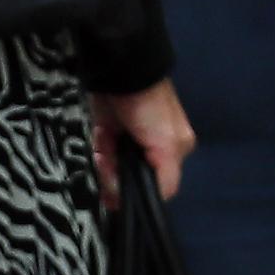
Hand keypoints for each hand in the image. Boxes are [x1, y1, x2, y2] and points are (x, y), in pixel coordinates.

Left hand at [87, 80, 192, 207]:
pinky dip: (100, 149)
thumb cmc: (149, 108)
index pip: (157, 187)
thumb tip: (156, 202)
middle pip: (132, 179)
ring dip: (106, 163)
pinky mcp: (111, 131)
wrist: (122, 72)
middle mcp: (153, 149)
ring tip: (104, 150)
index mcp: (174, 152)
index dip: (137, 192)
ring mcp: (130, 140)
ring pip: (115, 168)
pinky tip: (101, 140)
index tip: (120, 193)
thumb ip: (166, 180)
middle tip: (108, 162)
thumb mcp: (167, 145)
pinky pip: (103, 152)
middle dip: (116, 176)